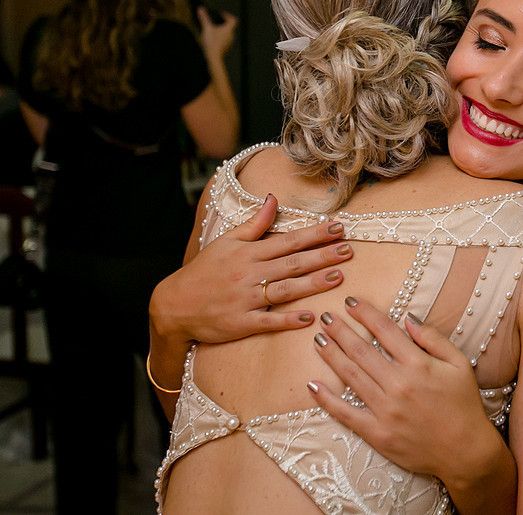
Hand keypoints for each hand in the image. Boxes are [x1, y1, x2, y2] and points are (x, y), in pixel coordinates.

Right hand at [149, 193, 352, 346]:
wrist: (173, 305)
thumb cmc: (204, 271)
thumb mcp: (226, 242)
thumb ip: (254, 223)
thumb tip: (273, 198)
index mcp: (248, 253)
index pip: (288, 240)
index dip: (315, 234)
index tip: (338, 228)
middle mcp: (249, 273)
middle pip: (292, 263)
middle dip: (322, 256)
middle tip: (349, 250)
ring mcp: (246, 299)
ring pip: (285, 289)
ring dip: (313, 283)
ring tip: (338, 276)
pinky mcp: (241, 323)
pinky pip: (268, 321)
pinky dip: (288, 320)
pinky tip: (310, 317)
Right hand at [197, 6, 237, 63]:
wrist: (213, 57)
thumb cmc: (211, 43)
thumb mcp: (206, 28)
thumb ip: (204, 18)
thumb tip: (201, 9)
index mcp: (228, 29)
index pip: (233, 19)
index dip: (228, 15)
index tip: (222, 14)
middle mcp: (231, 36)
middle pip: (230, 27)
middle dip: (223, 23)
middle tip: (216, 21)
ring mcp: (229, 42)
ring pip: (227, 34)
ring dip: (221, 31)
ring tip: (214, 30)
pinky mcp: (226, 48)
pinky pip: (225, 40)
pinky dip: (220, 38)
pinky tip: (213, 39)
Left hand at [308, 298, 500, 481]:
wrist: (466, 452)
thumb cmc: (464, 405)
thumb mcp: (459, 364)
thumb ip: (434, 339)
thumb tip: (408, 318)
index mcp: (418, 365)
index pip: (385, 331)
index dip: (365, 314)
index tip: (351, 302)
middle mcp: (398, 384)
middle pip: (361, 350)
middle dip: (340, 330)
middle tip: (325, 317)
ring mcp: (386, 410)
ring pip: (351, 376)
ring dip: (331, 355)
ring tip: (318, 340)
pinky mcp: (377, 434)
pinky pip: (346, 414)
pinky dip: (327, 400)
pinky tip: (313, 384)